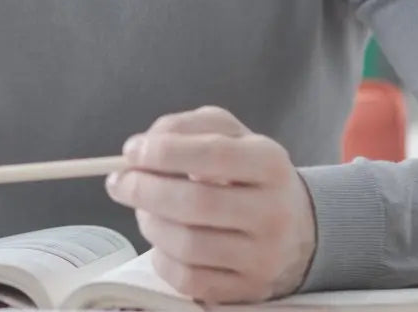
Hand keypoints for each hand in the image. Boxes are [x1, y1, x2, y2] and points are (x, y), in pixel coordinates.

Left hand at [105, 105, 315, 303]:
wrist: (297, 228)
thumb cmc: (248, 173)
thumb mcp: (228, 134)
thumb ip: (185, 127)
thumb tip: (141, 147)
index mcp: (270, 163)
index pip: (214, 154)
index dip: (164, 152)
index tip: (131, 151)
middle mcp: (273, 212)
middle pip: (196, 204)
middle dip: (144, 190)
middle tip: (120, 183)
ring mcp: (263, 257)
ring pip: (188, 245)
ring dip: (150, 224)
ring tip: (144, 210)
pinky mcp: (248, 290)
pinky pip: (188, 280)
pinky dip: (162, 259)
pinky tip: (163, 242)